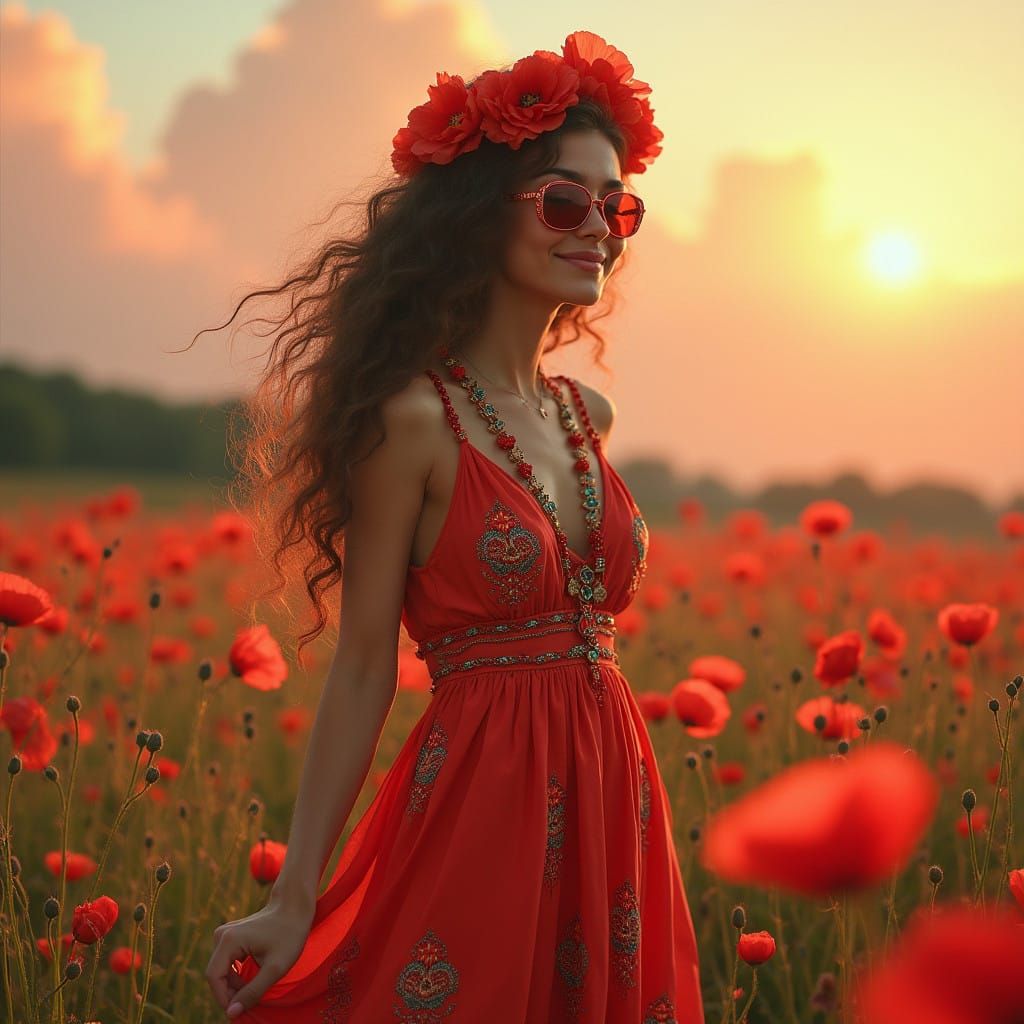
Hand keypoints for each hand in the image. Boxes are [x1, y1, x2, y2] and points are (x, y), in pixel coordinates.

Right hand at [206, 901, 313, 1016]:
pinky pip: (228, 962)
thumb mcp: (275, 968)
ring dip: (235, 984)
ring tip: (256, 989)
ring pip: (222, 970)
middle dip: (230, 992)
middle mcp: (222, 935)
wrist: (295, 907)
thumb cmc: (289, 935)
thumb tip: (231, 1012)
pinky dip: (237, 974)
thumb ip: (253, 991)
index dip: (224, 998)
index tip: (241, 1010)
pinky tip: (253, 978)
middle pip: (217, 974)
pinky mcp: (232, 936)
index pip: (214, 978)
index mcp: (229, 940)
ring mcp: (226, 934)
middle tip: (252, 1001)